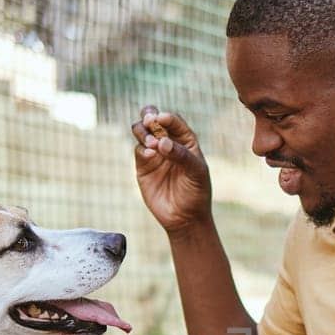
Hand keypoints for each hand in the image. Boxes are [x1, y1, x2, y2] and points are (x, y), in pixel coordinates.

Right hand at [131, 106, 211, 233]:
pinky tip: (150, 154)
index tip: (162, 119)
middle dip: (149, 115)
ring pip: (142, 132)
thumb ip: (181, 155)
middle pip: (154, 120)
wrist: (185, 218)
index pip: (174, 122)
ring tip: (151, 143)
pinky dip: (142, 149)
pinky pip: (138, 150)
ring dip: (143, 132)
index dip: (167, 118)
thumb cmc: (196, 192)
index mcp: (186, 141)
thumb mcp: (196, 172)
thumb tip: (162, 141)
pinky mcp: (143, 166)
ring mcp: (154, 153)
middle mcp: (168, 143)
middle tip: (150, 121)